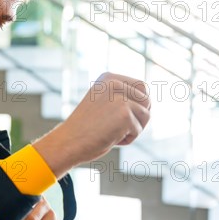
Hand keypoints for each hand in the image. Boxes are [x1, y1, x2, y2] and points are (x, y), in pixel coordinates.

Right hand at [33, 72, 150, 177]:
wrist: (69, 141)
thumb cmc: (85, 127)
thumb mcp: (102, 102)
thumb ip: (121, 96)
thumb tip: (149, 100)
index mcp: (108, 78)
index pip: (141, 86)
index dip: (139, 104)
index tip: (124, 116)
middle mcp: (114, 83)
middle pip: (147, 99)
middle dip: (141, 114)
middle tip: (124, 126)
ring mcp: (120, 98)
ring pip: (146, 115)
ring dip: (134, 128)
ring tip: (114, 133)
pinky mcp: (124, 114)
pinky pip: (138, 129)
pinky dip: (128, 139)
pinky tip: (111, 139)